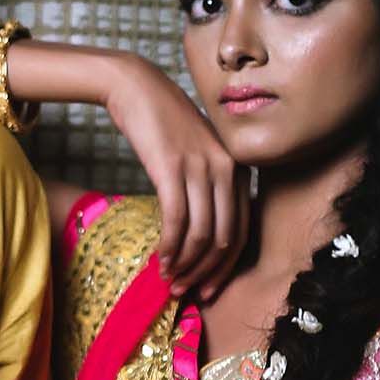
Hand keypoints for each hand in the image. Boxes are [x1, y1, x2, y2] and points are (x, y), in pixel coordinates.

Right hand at [101, 57, 244, 300]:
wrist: (138, 87)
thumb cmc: (166, 125)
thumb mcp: (201, 154)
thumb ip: (211, 187)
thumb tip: (207, 236)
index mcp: (239, 169)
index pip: (242, 232)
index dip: (225, 268)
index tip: (208, 289)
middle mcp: (227, 170)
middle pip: (225, 239)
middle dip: (206, 273)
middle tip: (186, 291)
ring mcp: (202, 168)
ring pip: (202, 236)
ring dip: (185, 265)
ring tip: (168, 280)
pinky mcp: (173, 169)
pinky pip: (177, 221)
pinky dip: (169, 247)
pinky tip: (160, 260)